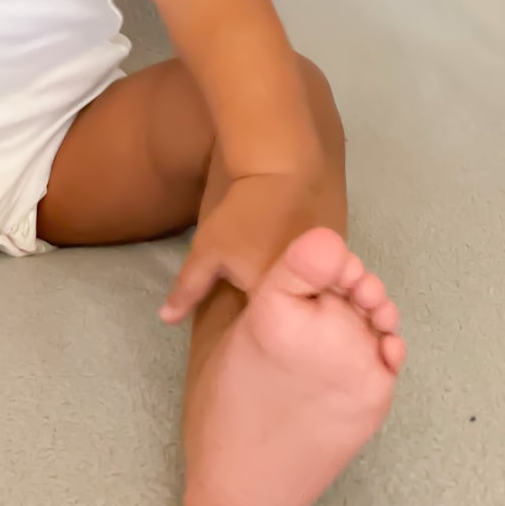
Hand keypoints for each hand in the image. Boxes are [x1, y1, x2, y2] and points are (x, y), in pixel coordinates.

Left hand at [160, 173, 314, 322]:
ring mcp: (328, 279)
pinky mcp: (339, 264)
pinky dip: (311, 286)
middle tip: (265, 299)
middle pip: (289, 318)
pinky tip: (301, 275)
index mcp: (273, 298)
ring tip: (284, 290)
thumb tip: (165, 319)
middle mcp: (308, 294)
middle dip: (276, 315)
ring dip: (296, 301)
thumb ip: (188, 289)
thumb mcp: (206, 251)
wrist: (280, 173)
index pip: (263, 331)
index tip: (244, 317)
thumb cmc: (240, 215)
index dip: (251, 329)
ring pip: (307, 303)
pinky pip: (323, 287)